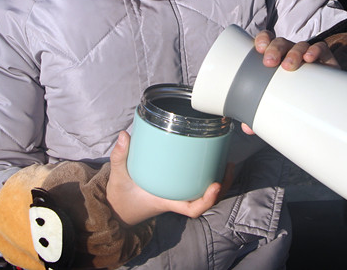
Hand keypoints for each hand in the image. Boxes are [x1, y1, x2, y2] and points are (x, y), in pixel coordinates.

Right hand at [106, 131, 221, 225]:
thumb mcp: (118, 177)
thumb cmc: (121, 196)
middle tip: (229, 166)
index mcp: (167, 201)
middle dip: (222, 186)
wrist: (118, 207)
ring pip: (205, 194)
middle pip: (206, 201)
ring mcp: (178, 193)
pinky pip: (197, 185)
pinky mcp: (177, 186)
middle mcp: (176, 199)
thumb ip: (120, 156)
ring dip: (220, 182)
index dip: (207, 200)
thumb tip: (124, 135)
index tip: (215, 186)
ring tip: (227, 162)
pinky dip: (207, 175)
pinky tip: (212, 159)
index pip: (192, 209)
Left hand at [240, 30, 340, 134]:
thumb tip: (246, 128)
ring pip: (299, 45)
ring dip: (293, 53)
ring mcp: (308, 55)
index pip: (268, 40)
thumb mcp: (278, 103)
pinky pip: (321, 48)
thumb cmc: (295, 99)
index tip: (258, 48)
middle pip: (281, 42)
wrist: (325, 106)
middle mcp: (290, 53)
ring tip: (288, 66)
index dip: (263, 39)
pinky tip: (310, 58)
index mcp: (276, 57)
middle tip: (269, 63)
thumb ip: (261, 112)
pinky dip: (315, 50)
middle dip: (274, 49)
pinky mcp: (326, 60)